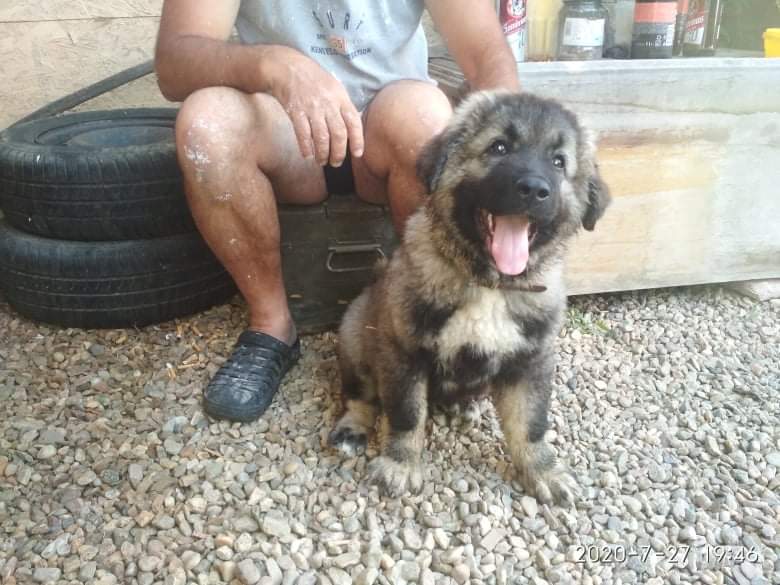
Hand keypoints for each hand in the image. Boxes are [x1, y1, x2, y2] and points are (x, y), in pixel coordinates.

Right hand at [264, 46, 363, 165]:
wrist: (287, 66)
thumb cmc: (313, 79)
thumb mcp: (334, 87)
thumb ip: (343, 106)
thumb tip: (352, 128)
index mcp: (340, 97)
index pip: (354, 122)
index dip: (358, 140)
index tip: (357, 154)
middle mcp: (328, 103)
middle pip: (339, 134)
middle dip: (339, 153)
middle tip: (336, 163)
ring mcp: (312, 107)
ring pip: (322, 137)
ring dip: (323, 154)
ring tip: (322, 161)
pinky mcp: (295, 111)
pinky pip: (303, 134)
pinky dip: (306, 148)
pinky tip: (307, 155)